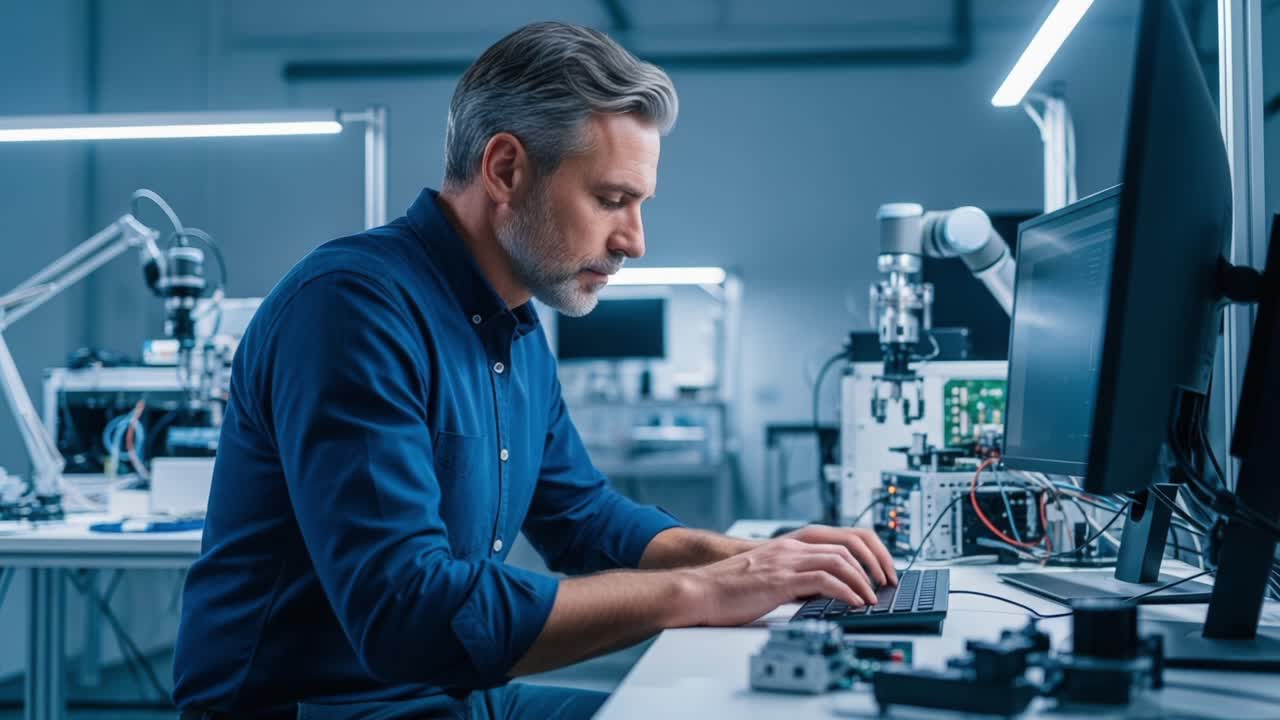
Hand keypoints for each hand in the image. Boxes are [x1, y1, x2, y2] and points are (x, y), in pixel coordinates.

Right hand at [680, 536, 882, 626]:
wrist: (700, 591)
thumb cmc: (731, 587)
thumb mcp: (774, 574)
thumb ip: (801, 576)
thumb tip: (832, 591)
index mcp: (792, 542)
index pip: (844, 534)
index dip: (872, 549)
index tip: (885, 568)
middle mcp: (792, 546)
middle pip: (849, 542)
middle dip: (876, 562)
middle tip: (888, 582)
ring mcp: (786, 561)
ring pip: (840, 559)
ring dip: (864, 580)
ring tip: (873, 598)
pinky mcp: (780, 580)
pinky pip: (823, 580)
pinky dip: (845, 591)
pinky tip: (853, 603)